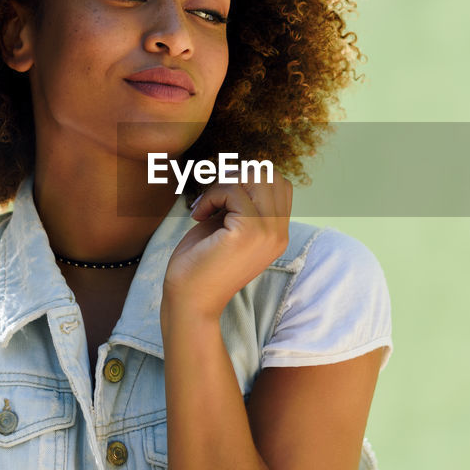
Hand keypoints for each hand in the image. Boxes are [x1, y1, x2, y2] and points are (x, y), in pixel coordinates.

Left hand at [163, 173, 291, 318]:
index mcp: (278, 234)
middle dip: (235, 176)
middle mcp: (279, 234)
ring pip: (254, 176)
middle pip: (269, 174)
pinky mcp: (248, 233)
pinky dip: (211, 195)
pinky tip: (198, 215)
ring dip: (222, 184)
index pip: (280, 183)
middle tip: (212, 198)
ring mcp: (268, 233)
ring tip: (205, 206)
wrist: (189, 300)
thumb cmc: (202, 262)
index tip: (223, 197)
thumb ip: (240, 202)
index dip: (249, 179)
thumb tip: (239, 168)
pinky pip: (232, 191)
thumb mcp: (228, 225)